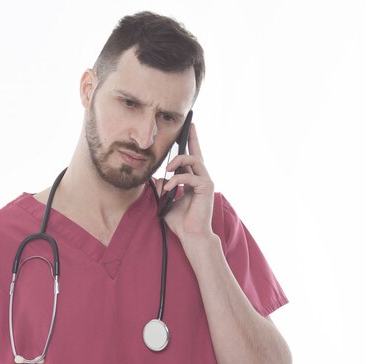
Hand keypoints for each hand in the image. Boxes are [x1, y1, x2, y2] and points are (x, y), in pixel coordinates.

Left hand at [155, 123, 214, 240]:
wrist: (191, 236)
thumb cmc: (181, 221)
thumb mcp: (166, 201)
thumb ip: (163, 188)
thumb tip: (158, 178)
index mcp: (193, 180)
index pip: (191, 157)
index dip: (191, 141)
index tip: (189, 126)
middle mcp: (201, 178)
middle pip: (196, 153)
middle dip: (192, 138)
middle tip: (188, 125)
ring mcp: (205, 182)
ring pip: (194, 160)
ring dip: (178, 161)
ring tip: (168, 169)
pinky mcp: (206, 188)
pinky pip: (190, 176)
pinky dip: (176, 180)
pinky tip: (168, 187)